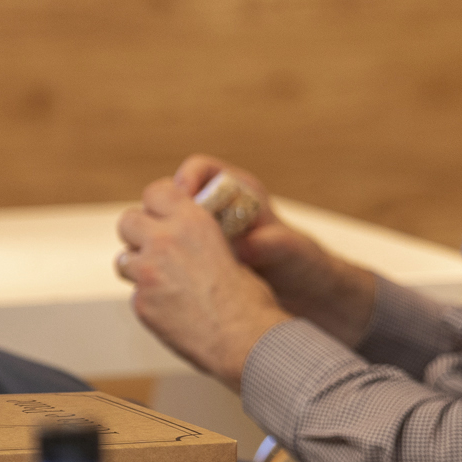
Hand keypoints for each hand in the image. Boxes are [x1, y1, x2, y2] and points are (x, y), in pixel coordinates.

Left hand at [116, 177, 291, 387]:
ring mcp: (148, 273)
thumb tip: (185, 240)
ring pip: (123, 260)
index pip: (156, 191)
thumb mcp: (230, 250)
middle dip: (138, 232)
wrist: (245, 339)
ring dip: (139, 267)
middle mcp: (165, 241)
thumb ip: (199, 241)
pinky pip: (135, 293)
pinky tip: (173, 308)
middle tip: (155, 248)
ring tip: (165, 281)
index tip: (163, 214)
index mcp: (193, 221)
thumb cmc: (248, 298)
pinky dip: (150, 299)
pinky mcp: (141, 303)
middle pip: (127, 221)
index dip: (157, 203)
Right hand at [173, 156, 377, 345]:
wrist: (300, 292)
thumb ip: (270, 245)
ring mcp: (201, 233)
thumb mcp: (290, 252)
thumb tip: (248, 246)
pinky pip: (169, 253)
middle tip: (164, 234)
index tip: (182, 197)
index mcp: (239, 192)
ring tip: (165, 261)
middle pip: (171, 196)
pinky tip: (172, 281)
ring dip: (160, 239)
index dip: (186, 178)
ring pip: (164, 226)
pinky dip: (166, 263)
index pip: (200, 169)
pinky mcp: (194, 258)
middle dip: (162, 211)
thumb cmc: (301, 263)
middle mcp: (215, 209)